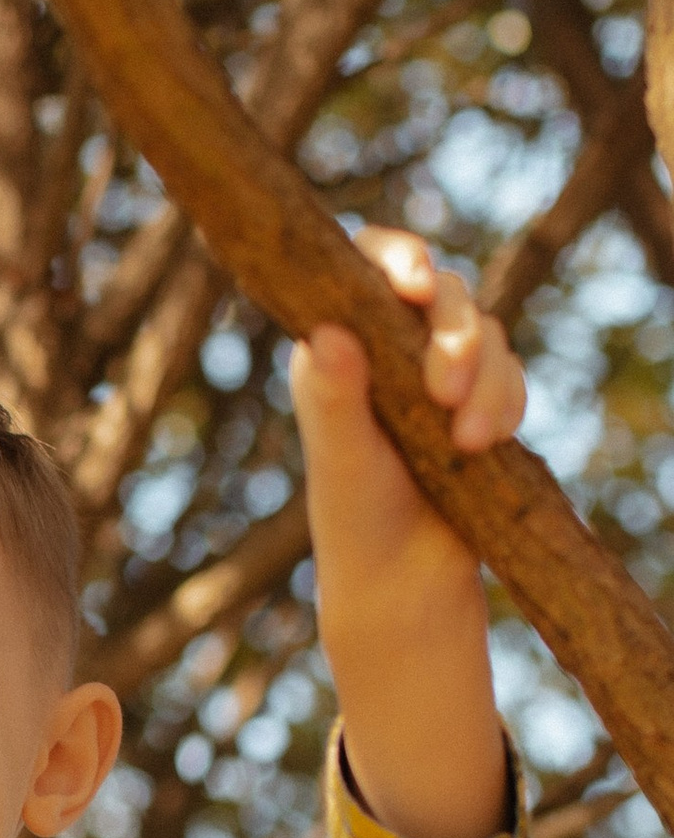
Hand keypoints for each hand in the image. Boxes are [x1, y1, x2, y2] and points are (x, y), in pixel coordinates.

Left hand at [292, 229, 514, 837]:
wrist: (402, 580)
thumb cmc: (354, 516)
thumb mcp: (342, 456)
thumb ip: (334, 399)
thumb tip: (326, 335)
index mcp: (339, 345)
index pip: (368, 267)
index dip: (397, 257)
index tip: (412, 285)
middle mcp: (388, 346)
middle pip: (443, 294)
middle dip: (456, 337)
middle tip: (444, 394)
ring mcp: (437, 370)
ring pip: (486, 333)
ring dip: (487, 381)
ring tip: (468, 445)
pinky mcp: (478, 399)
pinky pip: (511, 374)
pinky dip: (508, 402)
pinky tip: (488, 445)